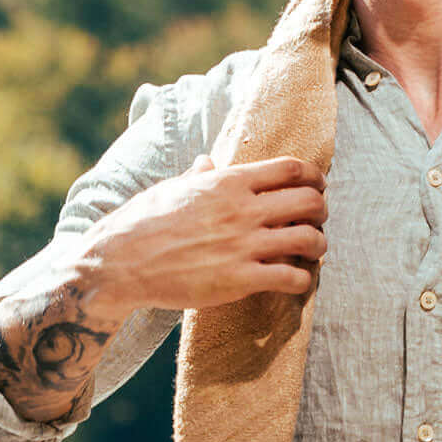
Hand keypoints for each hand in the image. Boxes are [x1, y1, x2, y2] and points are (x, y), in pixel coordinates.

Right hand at [82, 154, 327, 314]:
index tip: (319, 186)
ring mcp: (244, 245)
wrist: (121, 262)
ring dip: (319, 246)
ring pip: (310, 240)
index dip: (315, 176)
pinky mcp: (240, 279)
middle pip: (310, 201)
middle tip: (317, 220)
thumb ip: (199, 175)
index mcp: (229, 182)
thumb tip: (206, 161)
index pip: (292, 168)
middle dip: (321, 211)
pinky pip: (293, 277)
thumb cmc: (143, 221)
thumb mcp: (172, 188)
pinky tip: (296, 281)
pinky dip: (303, 279)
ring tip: (313, 251)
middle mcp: (243, 210)